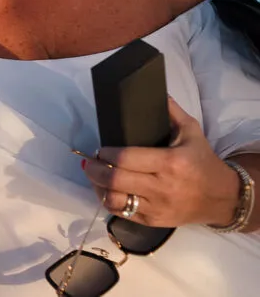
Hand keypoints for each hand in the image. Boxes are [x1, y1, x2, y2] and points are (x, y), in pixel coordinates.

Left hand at [82, 97, 240, 227]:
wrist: (222, 198)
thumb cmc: (203, 161)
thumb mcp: (191, 131)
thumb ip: (170, 110)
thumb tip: (150, 89)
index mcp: (170, 163)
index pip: (125, 159)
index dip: (106, 154)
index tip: (100, 149)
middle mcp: (162, 187)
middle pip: (115, 179)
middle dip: (94, 169)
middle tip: (88, 160)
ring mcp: (157, 207)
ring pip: (114, 199)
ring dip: (97, 186)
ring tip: (93, 175)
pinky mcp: (154, 222)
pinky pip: (122, 213)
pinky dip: (108, 201)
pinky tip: (105, 190)